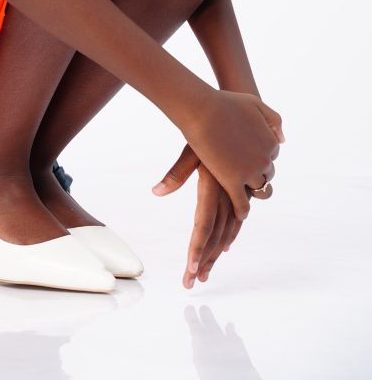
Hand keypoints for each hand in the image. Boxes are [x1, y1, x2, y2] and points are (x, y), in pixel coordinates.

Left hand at [152, 143, 246, 286]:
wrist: (237, 115)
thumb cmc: (208, 131)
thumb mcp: (190, 152)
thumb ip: (175, 174)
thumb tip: (156, 192)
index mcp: (212, 187)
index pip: (203, 226)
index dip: (197, 249)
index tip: (189, 270)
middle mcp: (226, 194)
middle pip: (215, 236)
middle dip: (203, 260)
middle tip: (191, 281)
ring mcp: (236, 194)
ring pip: (227, 231)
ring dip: (215, 253)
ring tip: (203, 273)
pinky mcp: (242, 191)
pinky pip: (237, 219)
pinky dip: (230, 236)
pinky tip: (225, 248)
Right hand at [181, 90, 285, 221]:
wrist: (202, 110)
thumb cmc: (224, 103)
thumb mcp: (255, 104)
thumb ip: (273, 120)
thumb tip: (283, 140)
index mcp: (271, 142)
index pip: (271, 155)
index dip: (259, 156)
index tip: (248, 156)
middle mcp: (265, 159)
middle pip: (267, 174)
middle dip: (258, 174)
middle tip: (245, 175)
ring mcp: (250, 172)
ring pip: (258, 189)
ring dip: (253, 192)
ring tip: (244, 196)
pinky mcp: (233, 182)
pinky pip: (243, 204)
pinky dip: (243, 210)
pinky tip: (240, 213)